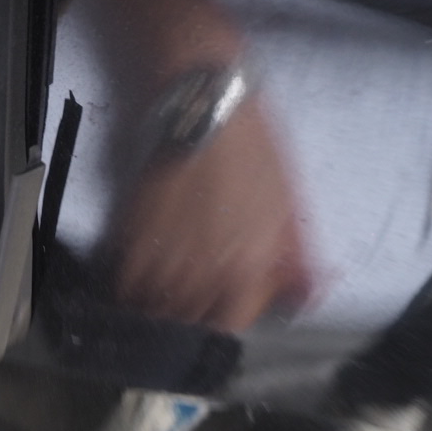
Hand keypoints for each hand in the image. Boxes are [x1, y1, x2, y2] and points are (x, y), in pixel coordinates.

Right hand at [112, 100, 310, 331]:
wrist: (202, 106)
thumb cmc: (251, 147)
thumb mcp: (289, 201)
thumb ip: (296, 256)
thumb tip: (305, 296)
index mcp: (249, 267)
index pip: (231, 324)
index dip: (225, 317)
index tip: (219, 307)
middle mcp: (205, 272)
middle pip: (188, 321)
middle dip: (190, 312)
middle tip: (190, 294)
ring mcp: (164, 256)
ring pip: (153, 306)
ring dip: (157, 301)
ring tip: (163, 283)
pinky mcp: (132, 236)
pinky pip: (126, 281)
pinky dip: (131, 281)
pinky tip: (140, 265)